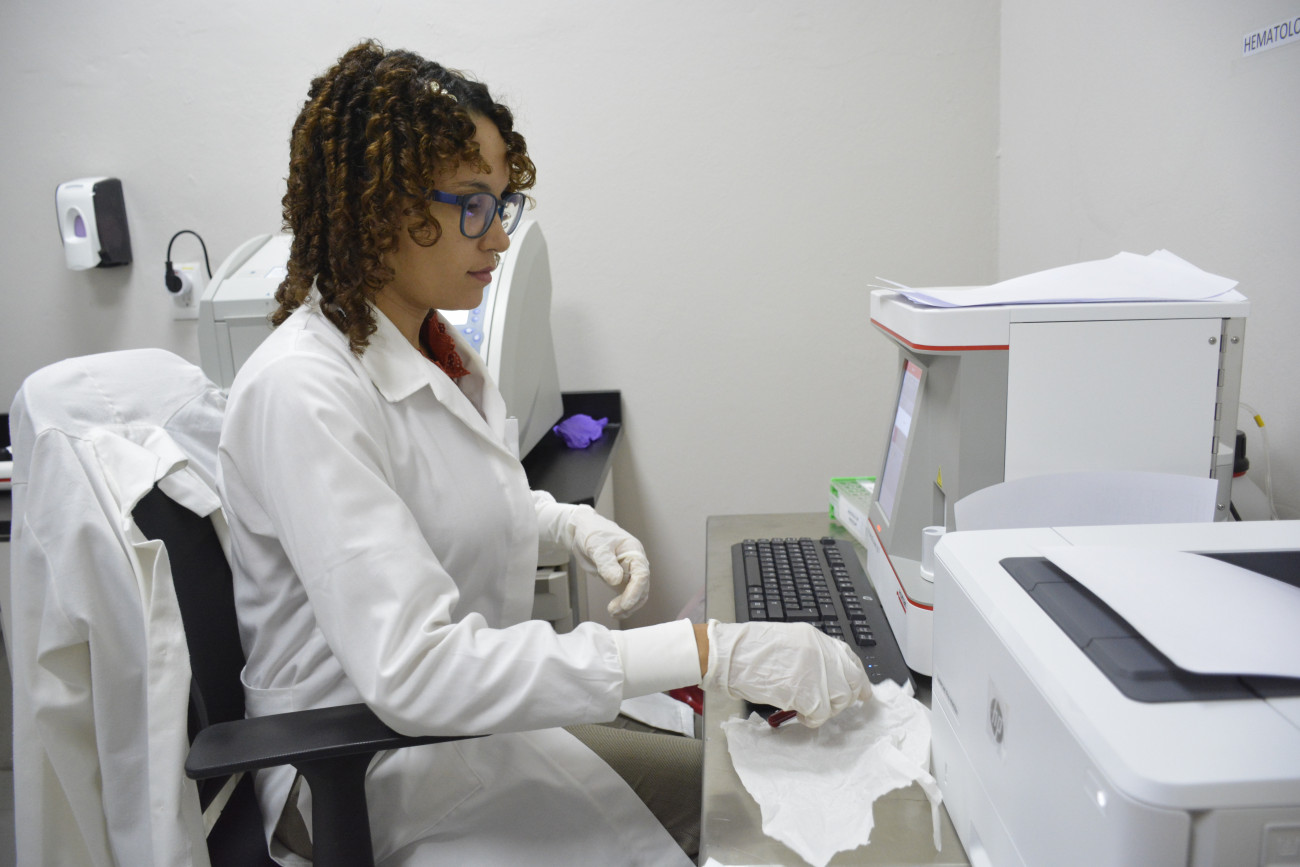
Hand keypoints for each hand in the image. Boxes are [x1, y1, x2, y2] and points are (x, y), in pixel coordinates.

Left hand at [566, 507, 649, 618]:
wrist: (582, 532)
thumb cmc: (592, 532)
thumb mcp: (596, 545)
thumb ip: (606, 562)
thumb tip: (617, 580)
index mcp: (634, 552)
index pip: (641, 574)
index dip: (635, 591)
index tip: (625, 604)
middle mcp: (635, 563)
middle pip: (642, 587)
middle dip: (630, 601)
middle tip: (614, 610)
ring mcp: (629, 573)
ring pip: (637, 594)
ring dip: (627, 606)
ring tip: (613, 612)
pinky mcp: (621, 580)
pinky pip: (627, 596)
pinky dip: (622, 606)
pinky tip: (614, 611)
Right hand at [700, 619, 870, 726]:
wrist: (732, 655)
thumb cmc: (750, 649)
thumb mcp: (789, 642)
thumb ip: (811, 655)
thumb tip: (825, 674)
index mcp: (817, 638)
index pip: (850, 659)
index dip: (856, 678)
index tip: (860, 691)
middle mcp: (822, 653)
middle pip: (851, 681)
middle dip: (846, 697)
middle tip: (832, 705)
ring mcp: (817, 672)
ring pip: (839, 700)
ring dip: (825, 709)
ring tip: (806, 707)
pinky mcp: (808, 693)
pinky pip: (821, 714)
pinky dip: (811, 718)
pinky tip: (798, 712)